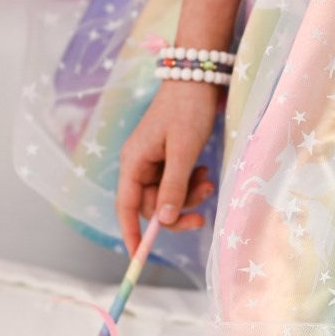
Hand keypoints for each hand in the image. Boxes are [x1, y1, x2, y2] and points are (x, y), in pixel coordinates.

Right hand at [115, 79, 223, 254]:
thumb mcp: (183, 152)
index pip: (126, 207)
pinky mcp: (169, 156)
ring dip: (189, 195)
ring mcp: (154, 160)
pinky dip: (191, 182)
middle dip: (177, 211)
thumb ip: (173, 187)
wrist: (198, 77)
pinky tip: (205, 171)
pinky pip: (177, 181)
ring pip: (168, 195)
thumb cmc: (188, 110)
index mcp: (133, 162)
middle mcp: (139, 164)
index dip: (132, 233)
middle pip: (152, 205)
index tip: (139, 258)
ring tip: (208, 180)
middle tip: (203, 215)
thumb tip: (163, 220)